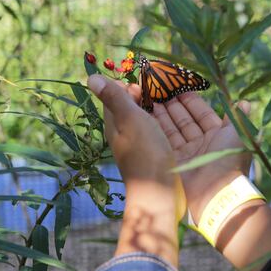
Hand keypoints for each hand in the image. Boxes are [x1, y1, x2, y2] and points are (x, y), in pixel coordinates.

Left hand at [87, 75, 185, 264]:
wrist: (160, 194)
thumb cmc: (146, 153)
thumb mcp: (130, 119)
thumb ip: (115, 98)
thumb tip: (90, 77)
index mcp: (115, 126)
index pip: (115, 97)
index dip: (126, 84)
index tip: (144, 76)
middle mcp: (127, 135)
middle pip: (133, 108)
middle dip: (145, 93)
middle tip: (163, 82)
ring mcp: (143, 147)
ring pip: (149, 119)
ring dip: (159, 106)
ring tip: (174, 94)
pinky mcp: (158, 155)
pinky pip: (162, 131)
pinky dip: (169, 120)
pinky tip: (180, 118)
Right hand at [152, 92, 251, 223]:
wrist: (215, 192)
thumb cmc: (228, 159)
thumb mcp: (237, 135)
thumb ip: (237, 118)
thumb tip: (246, 102)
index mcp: (218, 136)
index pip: (202, 114)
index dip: (191, 101)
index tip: (178, 86)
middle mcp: (202, 144)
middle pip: (185, 120)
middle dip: (174, 105)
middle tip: (160, 89)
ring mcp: (187, 153)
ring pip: (173, 129)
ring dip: (163, 114)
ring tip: (151, 98)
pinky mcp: (173, 161)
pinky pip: (164, 141)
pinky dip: (157, 128)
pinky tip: (148, 114)